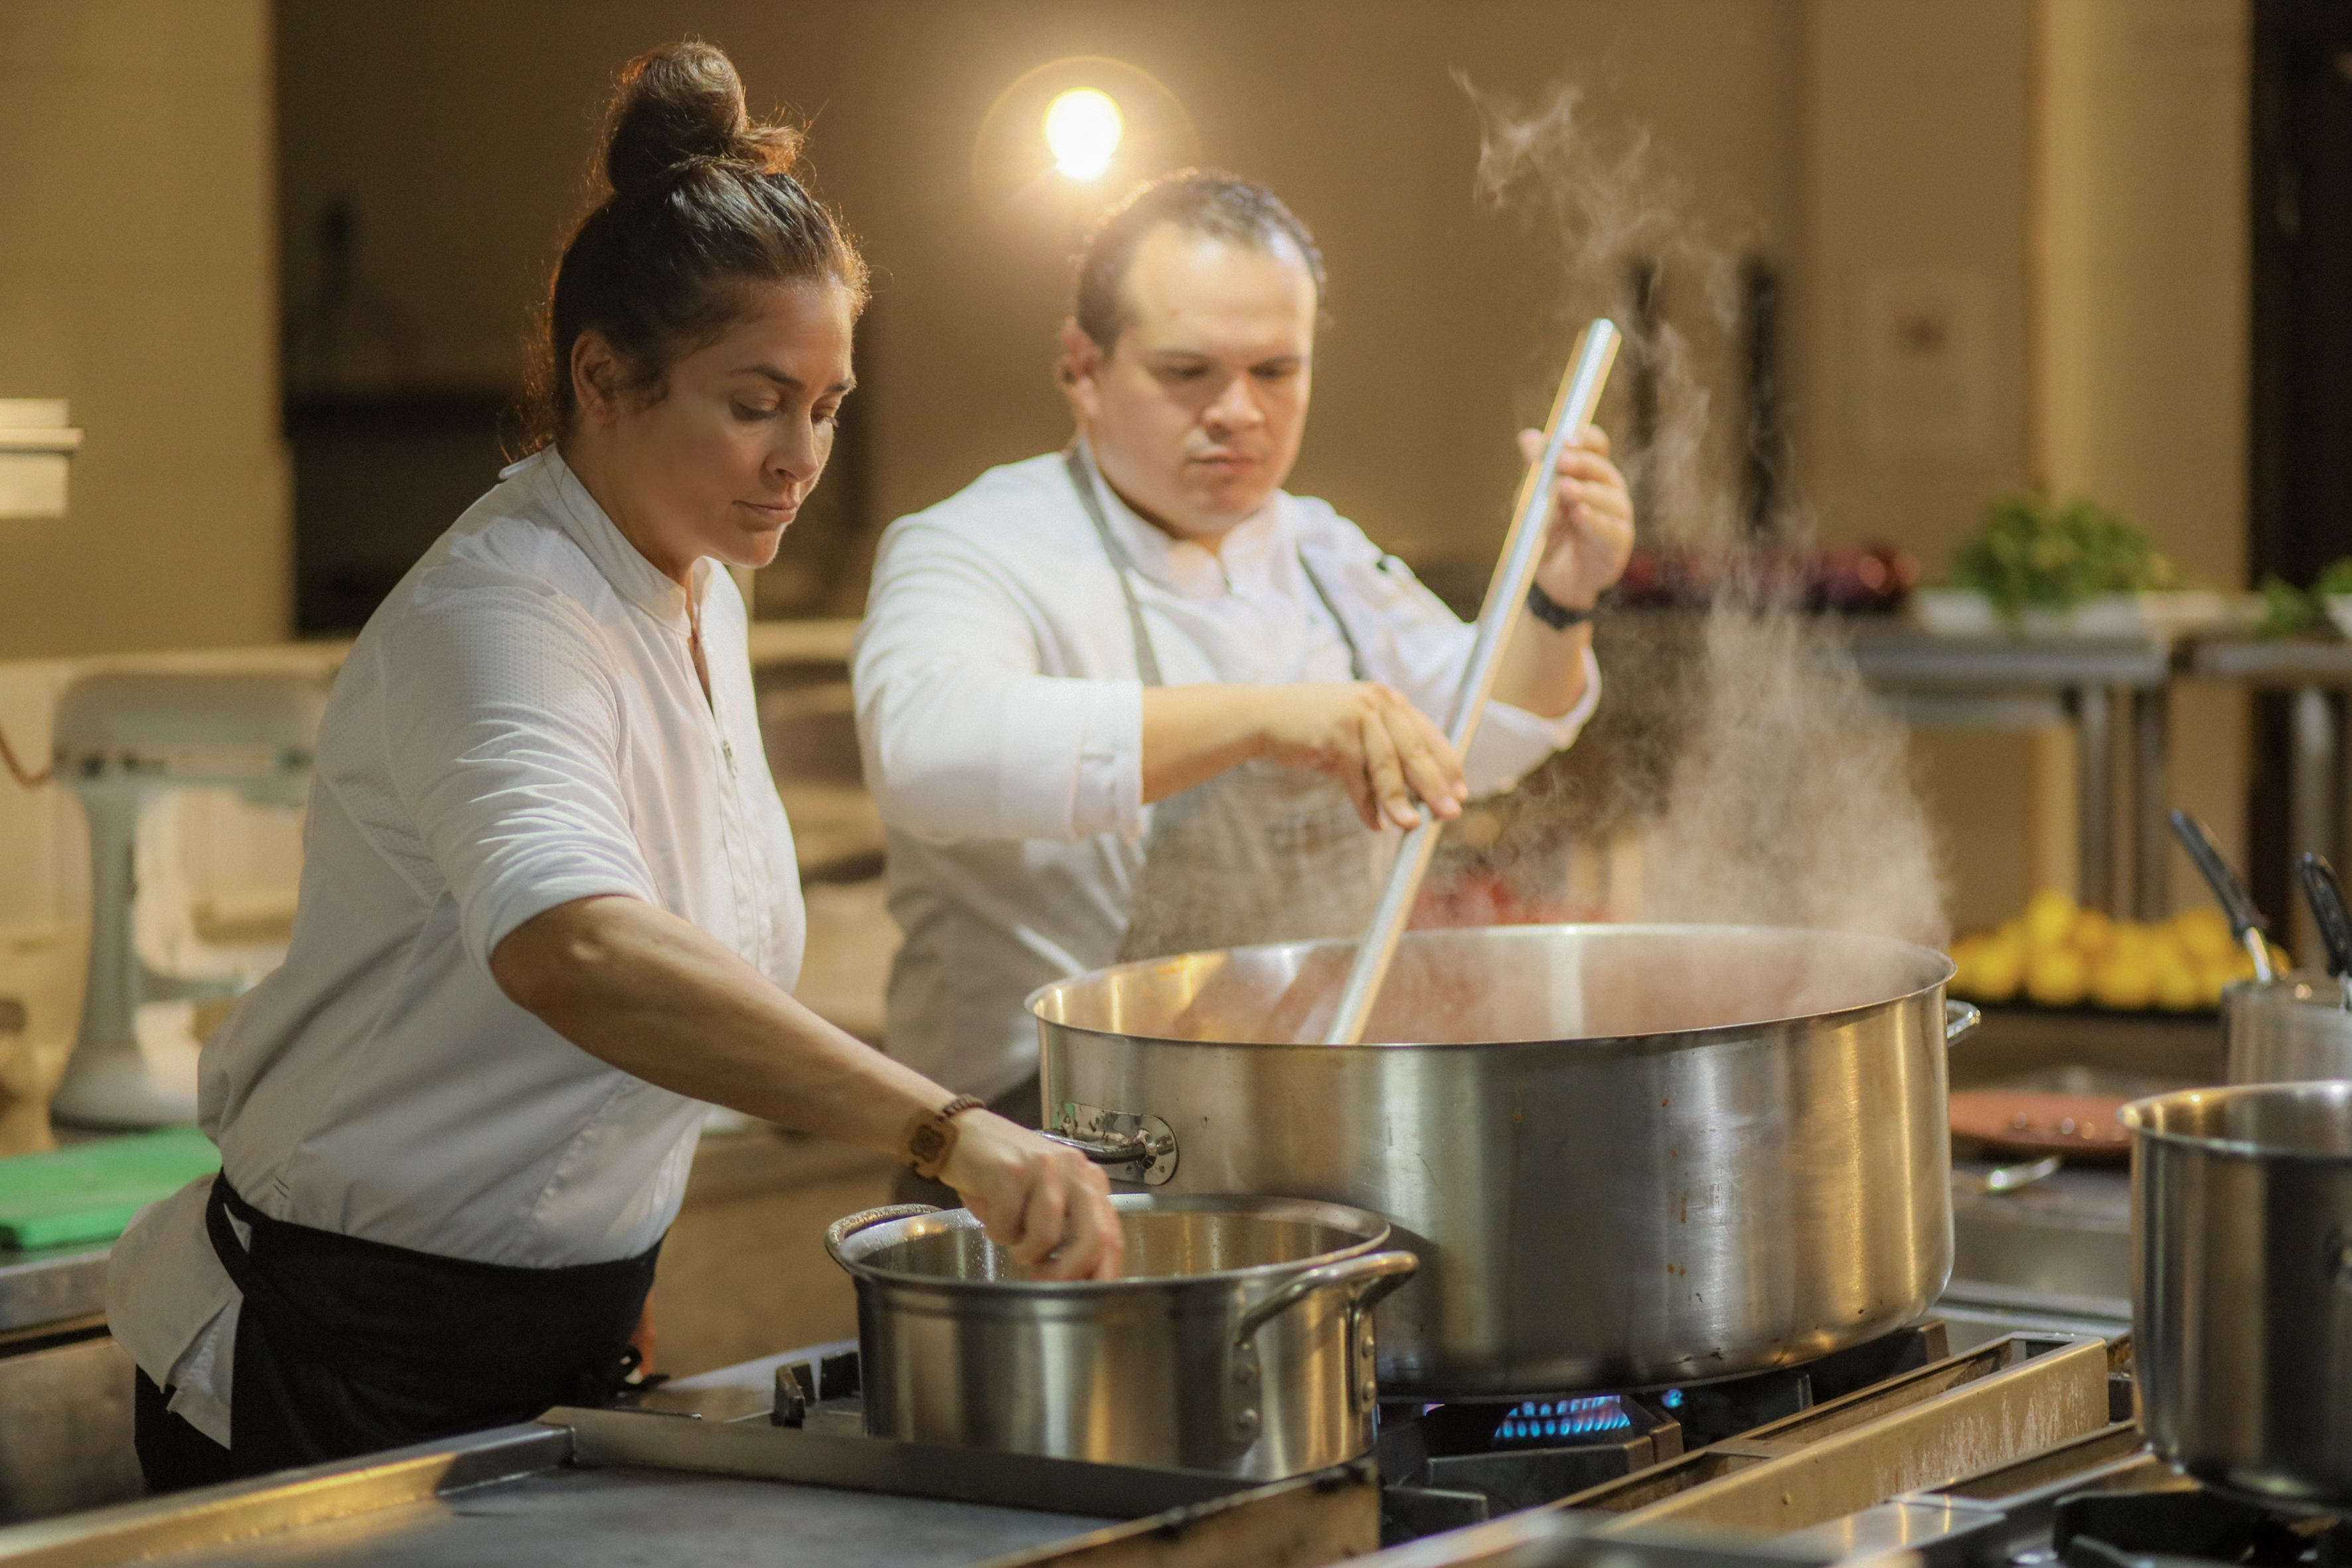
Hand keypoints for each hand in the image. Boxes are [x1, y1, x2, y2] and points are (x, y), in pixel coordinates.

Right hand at [938, 1112, 1123, 1280]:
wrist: (963, 1135)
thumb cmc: (1005, 1177)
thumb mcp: (1047, 1202)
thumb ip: (1069, 1232)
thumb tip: (1080, 1282)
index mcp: (1091, 1182)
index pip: (1113, 1237)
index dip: (1102, 1275)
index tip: (1085, 1301)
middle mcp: (1076, 1171)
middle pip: (1093, 1239)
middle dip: (1067, 1273)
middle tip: (1042, 1280)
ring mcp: (1046, 1168)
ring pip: (1047, 1236)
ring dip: (1024, 1251)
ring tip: (1012, 1240)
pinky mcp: (1012, 1171)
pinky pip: (1008, 1226)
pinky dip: (998, 1233)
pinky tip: (993, 1217)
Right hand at [1252, 683, 1466, 831]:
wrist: (1264, 718)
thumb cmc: (1312, 731)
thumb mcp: (1356, 736)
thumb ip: (1384, 755)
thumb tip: (1418, 796)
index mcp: (1389, 700)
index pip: (1429, 735)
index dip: (1447, 766)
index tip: (1460, 793)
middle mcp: (1378, 702)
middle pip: (1415, 751)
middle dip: (1434, 786)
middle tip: (1451, 814)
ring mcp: (1357, 715)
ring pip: (1388, 766)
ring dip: (1401, 800)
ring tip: (1412, 826)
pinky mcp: (1336, 734)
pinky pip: (1358, 777)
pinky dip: (1366, 804)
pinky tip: (1374, 824)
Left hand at [1518, 425, 1634, 611]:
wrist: (1552, 577)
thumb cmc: (1547, 532)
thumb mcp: (1534, 498)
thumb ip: (1536, 469)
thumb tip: (1528, 436)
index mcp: (1591, 473)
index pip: (1597, 447)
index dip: (1585, 439)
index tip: (1566, 439)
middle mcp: (1609, 491)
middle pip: (1603, 470)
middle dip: (1582, 463)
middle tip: (1561, 460)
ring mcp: (1617, 517)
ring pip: (1609, 498)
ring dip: (1587, 492)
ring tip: (1566, 489)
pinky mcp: (1617, 544)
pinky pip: (1610, 529)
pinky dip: (1594, 520)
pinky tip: (1580, 513)